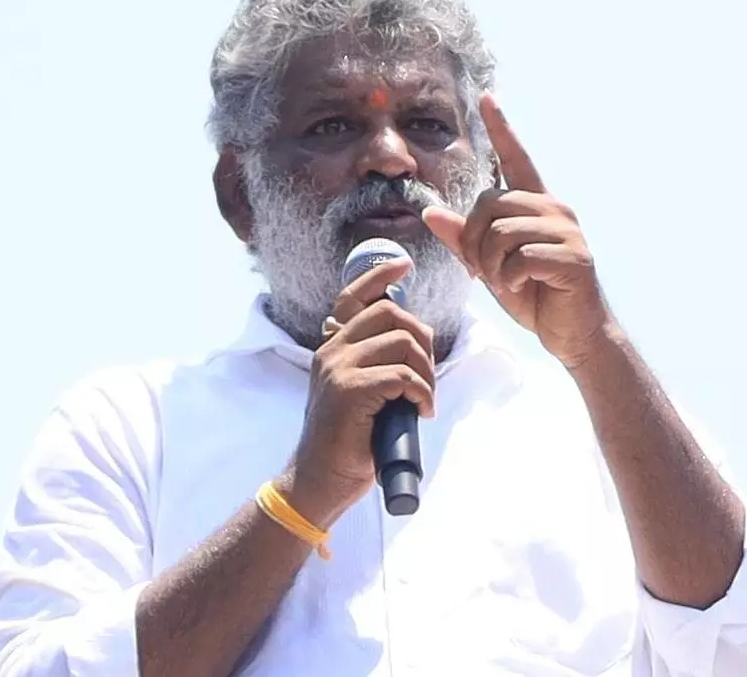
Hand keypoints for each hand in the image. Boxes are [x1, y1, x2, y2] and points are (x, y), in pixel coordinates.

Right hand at [288, 257, 435, 525]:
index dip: (380, 276)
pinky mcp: (349, 390)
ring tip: (423, 400)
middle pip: (392, 314)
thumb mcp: (358, 392)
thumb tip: (410, 342)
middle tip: (425, 377)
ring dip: (426, 373)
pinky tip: (420, 412)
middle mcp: (331, 350)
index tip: (404, 266)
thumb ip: (372, 363)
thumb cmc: (348, 442)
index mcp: (332, 347)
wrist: (320, 480)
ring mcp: (338, 368)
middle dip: (422, 341)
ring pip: (402, 343)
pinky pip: (402, 376)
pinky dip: (421, 393)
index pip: (352, 295)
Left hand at [423, 93, 613, 368]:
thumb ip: (463, 240)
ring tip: (505, 283)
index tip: (487, 98)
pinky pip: (520, 258)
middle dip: (474, 242)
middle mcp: (555, 208)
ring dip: (491, 265)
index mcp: (536, 206)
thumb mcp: (491, 268)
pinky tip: (524, 289)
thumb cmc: (534, 297)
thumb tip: (429, 212)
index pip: (516, 159)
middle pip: (489, 203)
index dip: (501, 129)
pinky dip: (510, 280)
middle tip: (483, 272)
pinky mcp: (573, 257)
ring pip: (501, 231)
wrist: (574, 334)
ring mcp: (567, 231)